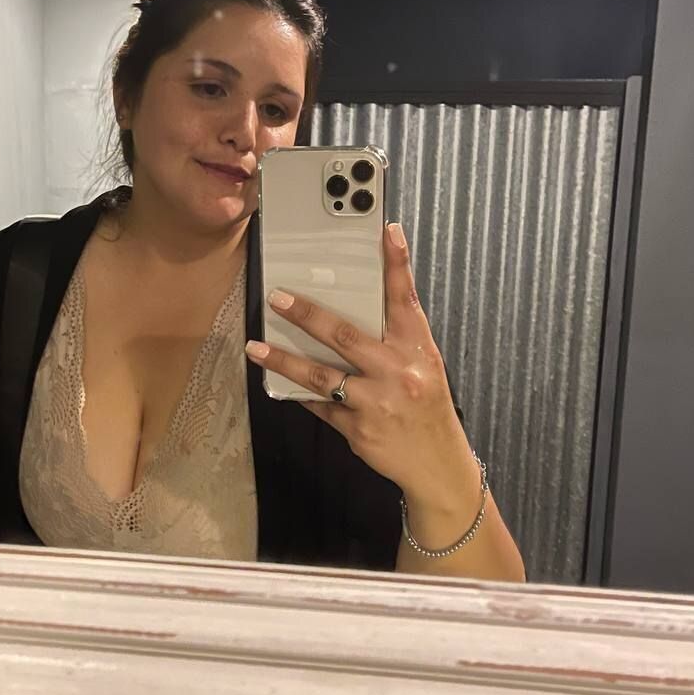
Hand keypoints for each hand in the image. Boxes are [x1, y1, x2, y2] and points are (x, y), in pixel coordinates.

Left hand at [245, 221, 474, 506]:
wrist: (437, 464)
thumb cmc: (427, 406)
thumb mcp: (425, 365)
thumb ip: (396, 338)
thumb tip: (359, 308)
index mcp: (417, 349)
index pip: (406, 299)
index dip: (396, 263)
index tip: (386, 231)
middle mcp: (397, 371)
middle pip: (345, 335)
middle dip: (307, 314)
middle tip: (278, 298)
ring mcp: (375, 401)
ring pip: (320, 375)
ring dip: (284, 359)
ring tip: (256, 348)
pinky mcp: (356, 428)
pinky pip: (319, 405)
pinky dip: (299, 392)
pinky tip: (277, 381)